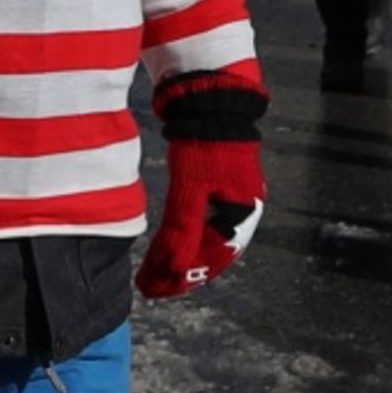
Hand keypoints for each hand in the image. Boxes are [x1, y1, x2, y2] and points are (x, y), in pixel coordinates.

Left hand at [139, 76, 267, 299]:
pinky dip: (184, 237)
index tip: (155, 290)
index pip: (212, 260)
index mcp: (242, 216)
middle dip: (179, 272)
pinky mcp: (220, 186)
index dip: (183, 278)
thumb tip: (171, 269)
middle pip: (210, 254)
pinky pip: (203, 223)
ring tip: (154, 271)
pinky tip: (169, 244)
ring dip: (181, 257)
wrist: (214, 102)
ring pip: (206, 240)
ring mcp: (232, 200)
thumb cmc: (206, 145)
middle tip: (149, 287)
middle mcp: (242, 213)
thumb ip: (182, 230)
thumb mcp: (191, 190)